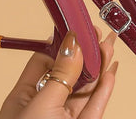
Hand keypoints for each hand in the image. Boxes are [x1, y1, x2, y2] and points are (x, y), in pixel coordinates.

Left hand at [0, 27, 117, 118]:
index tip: (76, 27)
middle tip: (100, 33)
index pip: (43, 62)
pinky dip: (105, 89)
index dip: (61, 44)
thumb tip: (73, 41)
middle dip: (85, 52)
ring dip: (99, 66)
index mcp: (24, 99)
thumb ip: (60, 75)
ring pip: (84, 88)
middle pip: (68, 73)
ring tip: (110, 45)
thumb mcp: (42, 107)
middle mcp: (44, 107)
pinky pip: (95, 106)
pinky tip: (111, 72)